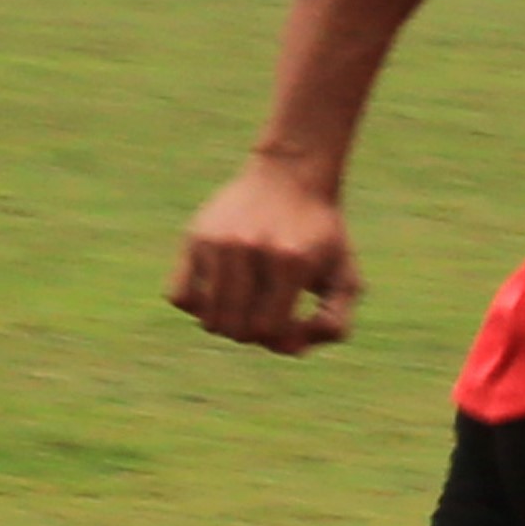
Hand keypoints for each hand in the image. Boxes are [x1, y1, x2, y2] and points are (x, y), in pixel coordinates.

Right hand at [170, 155, 361, 355]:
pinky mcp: (195, 237)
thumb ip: (335, 324)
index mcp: (291, 262)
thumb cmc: (320, 235)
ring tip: (245, 306)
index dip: (278, 339)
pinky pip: (179, 296)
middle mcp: (251, 249)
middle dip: (253, 334)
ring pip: (209, 318)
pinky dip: (196, 307)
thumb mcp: (344, 277)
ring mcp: (219, 242)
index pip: (269, 329)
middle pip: (236, 328)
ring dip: (228, 324)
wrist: (291, 175)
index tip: (290, 323)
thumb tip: (292, 350)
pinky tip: (217, 295)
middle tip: (266, 315)